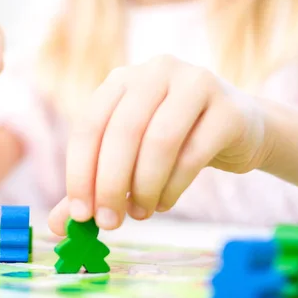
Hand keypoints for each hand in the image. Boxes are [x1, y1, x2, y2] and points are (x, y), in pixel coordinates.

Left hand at [48, 55, 267, 234]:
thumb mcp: (129, 156)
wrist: (240, 130)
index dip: (80, 171)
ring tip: (140, 213)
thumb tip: (57, 226)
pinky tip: (164, 202)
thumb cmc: (174, 142)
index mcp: (122, 79)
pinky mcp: (228, 109)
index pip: (89, 124)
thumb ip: (94, 185)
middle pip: (122, 132)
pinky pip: (194, 154)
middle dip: (111, 184)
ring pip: (159, 141)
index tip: (80, 214)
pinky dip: (173, 187)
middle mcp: (155, 71)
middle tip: (109, 222)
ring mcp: (195, 83)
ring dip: (144, 187)